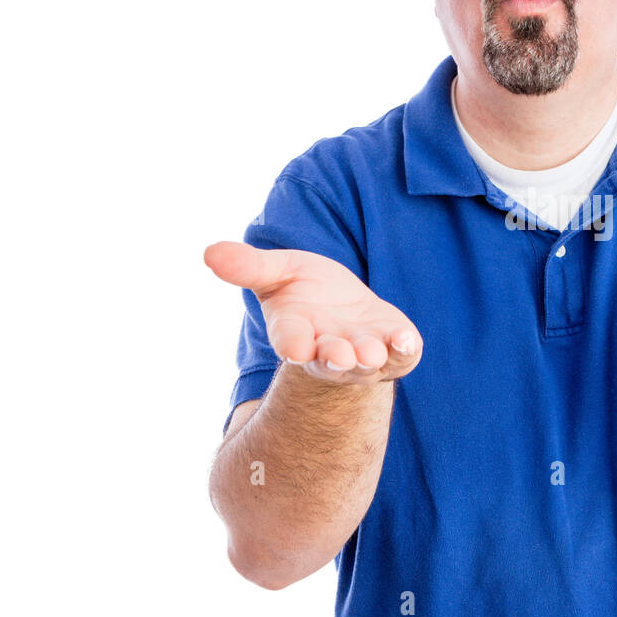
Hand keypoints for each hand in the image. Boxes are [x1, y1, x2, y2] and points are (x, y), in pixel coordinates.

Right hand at [204, 241, 422, 383]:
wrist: (344, 308)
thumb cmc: (305, 291)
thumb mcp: (277, 272)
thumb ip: (249, 267)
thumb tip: (210, 252)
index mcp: (296, 332)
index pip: (291, 342)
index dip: (293, 345)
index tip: (295, 349)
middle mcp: (328, 350)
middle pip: (330, 361)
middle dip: (335, 359)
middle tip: (339, 356)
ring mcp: (363, 354)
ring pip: (366, 364)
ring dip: (368, 358)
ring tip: (369, 352)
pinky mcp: (393, 350)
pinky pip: (401, 357)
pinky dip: (404, 350)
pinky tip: (406, 338)